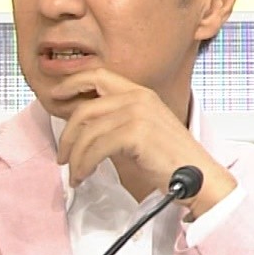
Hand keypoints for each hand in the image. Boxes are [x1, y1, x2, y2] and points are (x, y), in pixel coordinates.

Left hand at [50, 69, 236, 217]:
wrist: (199, 178)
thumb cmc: (172, 160)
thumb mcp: (142, 131)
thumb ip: (117, 122)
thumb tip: (84, 129)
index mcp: (141, 93)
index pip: (97, 76)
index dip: (71, 84)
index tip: (54, 97)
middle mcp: (138, 97)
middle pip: (85, 108)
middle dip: (67, 135)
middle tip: (63, 155)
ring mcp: (138, 113)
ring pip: (87, 132)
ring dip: (76, 157)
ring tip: (75, 174)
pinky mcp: (136, 133)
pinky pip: (95, 148)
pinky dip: (84, 165)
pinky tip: (84, 175)